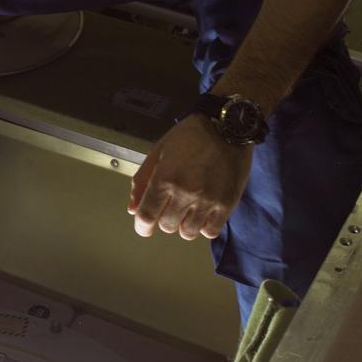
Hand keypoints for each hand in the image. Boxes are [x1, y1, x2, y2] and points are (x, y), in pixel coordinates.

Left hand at [128, 115, 253, 240]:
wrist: (229, 128)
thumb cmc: (191, 136)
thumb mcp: (160, 151)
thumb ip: (143, 180)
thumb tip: (133, 209)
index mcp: (165, 178)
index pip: (147, 216)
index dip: (142, 227)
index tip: (144, 228)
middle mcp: (185, 193)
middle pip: (167, 226)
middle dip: (165, 218)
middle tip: (171, 204)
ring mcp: (207, 201)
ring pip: (188, 233)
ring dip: (184, 224)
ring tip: (188, 208)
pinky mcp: (226, 205)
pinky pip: (210, 231)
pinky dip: (203, 226)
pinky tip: (203, 212)